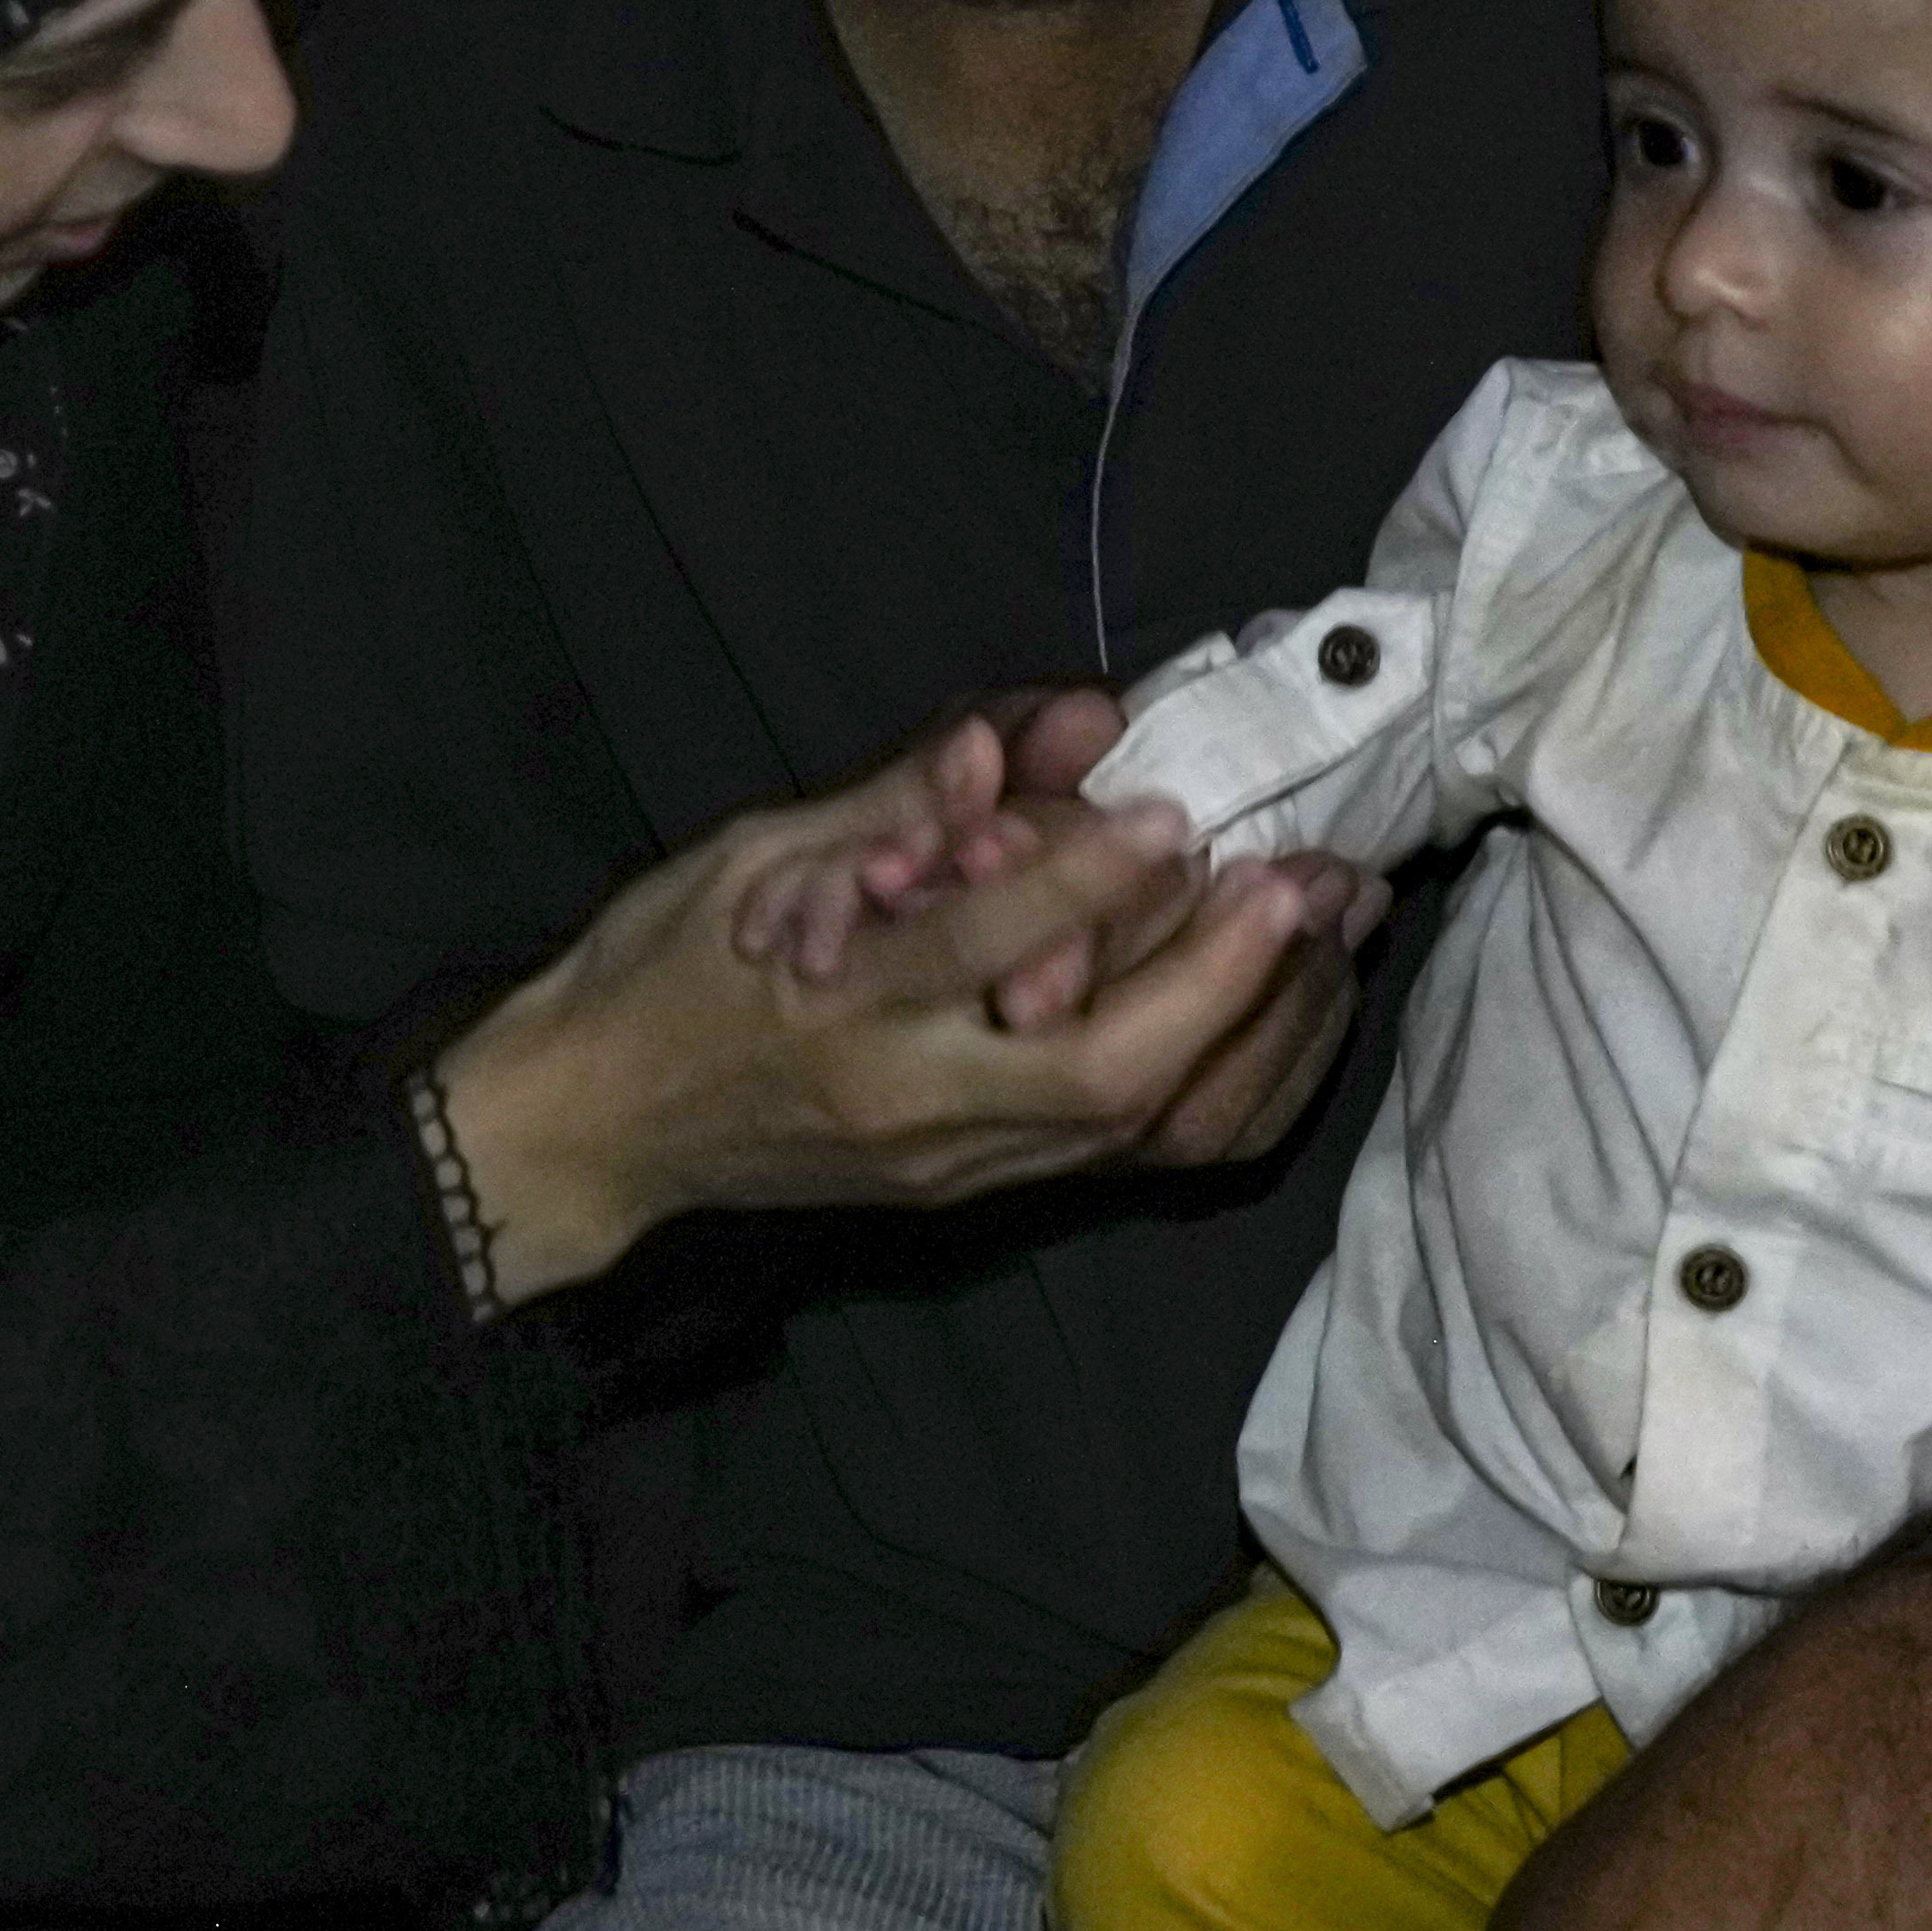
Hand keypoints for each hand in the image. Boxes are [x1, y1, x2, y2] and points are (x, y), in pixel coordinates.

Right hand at [429, 718, 1379, 1303]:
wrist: (598, 1130)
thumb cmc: (661, 971)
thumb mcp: (749, 858)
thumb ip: (889, 801)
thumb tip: (1009, 737)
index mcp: (830, 1012)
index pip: (972, 951)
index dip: (1080, 880)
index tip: (1172, 811)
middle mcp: (909, 1109)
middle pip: (1101, 1075)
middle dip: (1223, 979)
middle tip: (1309, 878)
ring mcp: (961, 1167)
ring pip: (1149, 1129)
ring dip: (1261, 1030)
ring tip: (1334, 925)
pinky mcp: (992, 1192)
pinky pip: (1153, 1155)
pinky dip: (1242, 1082)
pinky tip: (1295, 1006)